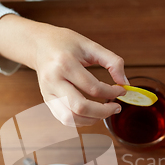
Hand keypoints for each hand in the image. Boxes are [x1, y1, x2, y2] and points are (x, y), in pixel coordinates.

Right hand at [0, 15, 128, 126]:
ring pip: (70, 118)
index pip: (93, 87)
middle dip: (103, 111)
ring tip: (104, 112)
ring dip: (92, 120)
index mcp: (64, 63)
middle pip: (80, 107)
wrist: (39, 44)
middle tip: (116, 107)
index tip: (122, 90)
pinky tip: (92, 114)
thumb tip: (125, 82)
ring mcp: (48, 92)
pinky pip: (64, 119)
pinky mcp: (47, 100)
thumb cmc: (65, 43)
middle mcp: (53, 80)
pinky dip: (81, 121)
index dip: (112, 92)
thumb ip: (112, 61)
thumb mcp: (90, 45)